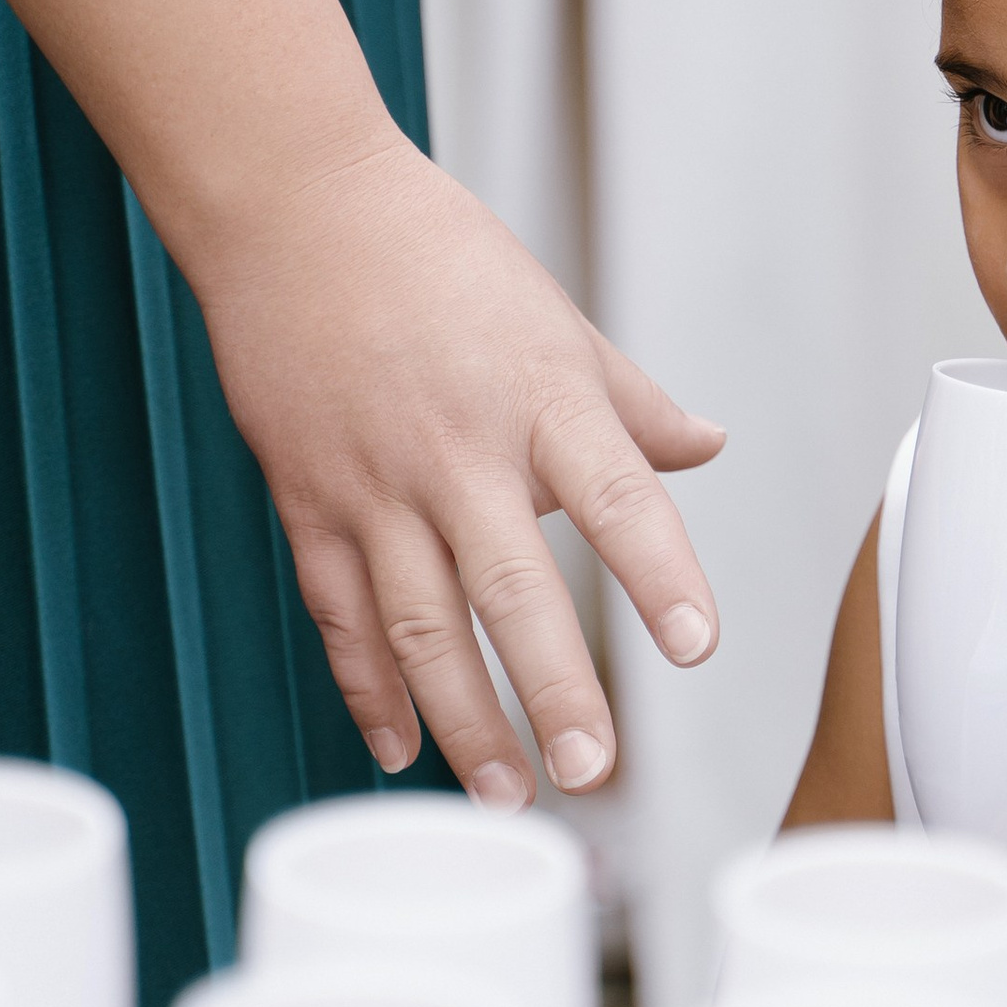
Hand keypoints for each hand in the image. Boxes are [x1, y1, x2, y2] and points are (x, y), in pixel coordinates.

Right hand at [190, 128, 724, 804]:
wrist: (296, 211)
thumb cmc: (438, 257)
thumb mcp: (555, 320)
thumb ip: (632, 402)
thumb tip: (710, 446)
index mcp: (540, 397)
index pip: (617, 495)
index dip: (658, 574)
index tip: (696, 646)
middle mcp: (459, 449)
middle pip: (512, 587)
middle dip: (554, 690)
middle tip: (594, 773)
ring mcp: (375, 482)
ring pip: (421, 624)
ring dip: (466, 720)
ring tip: (511, 796)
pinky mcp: (308, 500)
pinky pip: (342, 613)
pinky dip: (369, 688)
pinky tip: (400, 749)